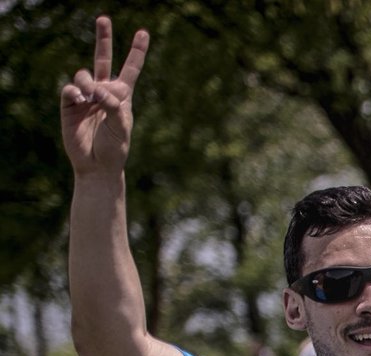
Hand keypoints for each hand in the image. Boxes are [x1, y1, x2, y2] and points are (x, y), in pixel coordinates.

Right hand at [60, 17, 149, 176]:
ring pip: (84, 75)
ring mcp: (86, 96)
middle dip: (103, 38)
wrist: (97, 165)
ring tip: (91, 97)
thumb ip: (113, 104)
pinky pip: (70, 89)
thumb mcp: (122, 126)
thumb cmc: (115, 148)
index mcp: (122, 96)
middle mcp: (104, 92)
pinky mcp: (70, 104)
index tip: (143, 33)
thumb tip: (96, 89)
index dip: (137, 51)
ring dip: (88, 83)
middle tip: (104, 18)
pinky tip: (80, 99)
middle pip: (103, 59)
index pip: (130, 69)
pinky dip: (75, 92)